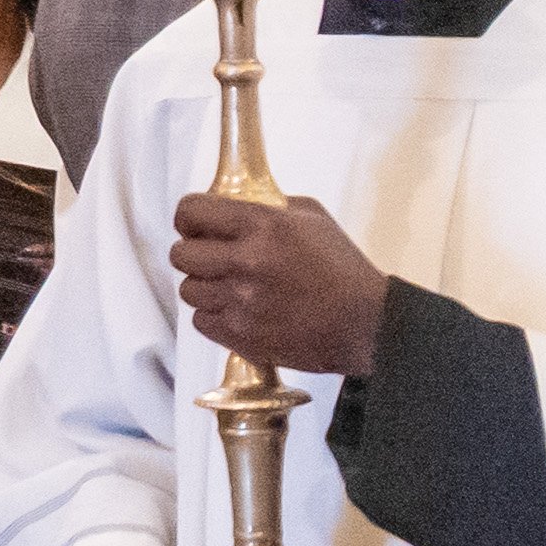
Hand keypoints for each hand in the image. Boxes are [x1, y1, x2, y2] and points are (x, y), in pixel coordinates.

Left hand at [170, 191, 389, 377]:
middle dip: (193, 253)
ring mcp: (240, 303)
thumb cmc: (344, 268)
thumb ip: (270, 209)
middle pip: (180, 254)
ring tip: (229, 288)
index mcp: (263, 225)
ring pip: (188, 290)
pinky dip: (214, 315)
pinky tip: (237, 310)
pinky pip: (201, 321)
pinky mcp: (241, 336)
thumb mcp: (314, 218)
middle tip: (213, 258)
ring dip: (205, 286)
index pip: (191, 211)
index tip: (196, 225)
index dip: (188, 218)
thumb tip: (234, 209)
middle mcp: (245, 262)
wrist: (365, 324)